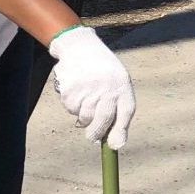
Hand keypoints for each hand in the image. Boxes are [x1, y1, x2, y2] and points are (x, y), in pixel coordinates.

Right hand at [47, 26, 135, 148]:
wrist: (80, 47)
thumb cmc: (104, 72)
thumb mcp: (118, 85)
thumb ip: (118, 113)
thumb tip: (116, 146)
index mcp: (122, 85)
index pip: (125, 112)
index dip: (120, 131)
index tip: (114, 146)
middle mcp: (106, 87)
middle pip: (102, 120)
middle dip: (96, 133)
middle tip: (92, 137)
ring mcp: (87, 88)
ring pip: (84, 117)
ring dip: (83, 116)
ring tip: (85, 98)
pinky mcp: (69, 89)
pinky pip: (70, 108)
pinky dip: (72, 105)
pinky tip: (76, 90)